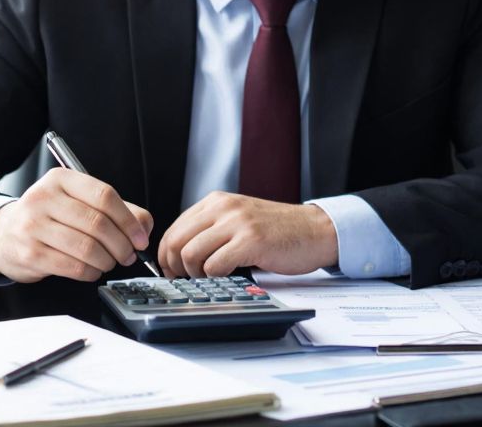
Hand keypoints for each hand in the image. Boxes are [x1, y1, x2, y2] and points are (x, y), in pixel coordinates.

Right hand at [0, 167, 152, 282]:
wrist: (2, 234)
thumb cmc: (47, 218)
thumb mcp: (77, 203)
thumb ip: (115, 210)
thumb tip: (144, 226)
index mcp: (60, 179)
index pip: (104, 195)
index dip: (128, 220)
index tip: (140, 238)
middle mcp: (44, 198)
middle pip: (98, 223)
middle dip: (121, 245)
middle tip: (129, 255)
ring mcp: (34, 226)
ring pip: (87, 248)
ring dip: (107, 261)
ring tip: (109, 262)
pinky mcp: (30, 253)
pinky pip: (73, 267)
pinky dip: (91, 272)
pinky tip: (92, 270)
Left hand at [156, 192, 337, 277]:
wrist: (315, 230)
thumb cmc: (278, 231)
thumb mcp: (238, 220)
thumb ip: (211, 230)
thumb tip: (179, 256)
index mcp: (216, 202)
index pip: (173, 230)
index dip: (166, 256)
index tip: (173, 272)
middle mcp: (223, 208)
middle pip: (176, 242)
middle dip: (175, 268)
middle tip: (187, 280)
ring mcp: (237, 223)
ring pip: (190, 254)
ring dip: (195, 274)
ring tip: (210, 278)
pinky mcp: (251, 241)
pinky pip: (214, 265)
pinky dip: (215, 277)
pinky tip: (228, 276)